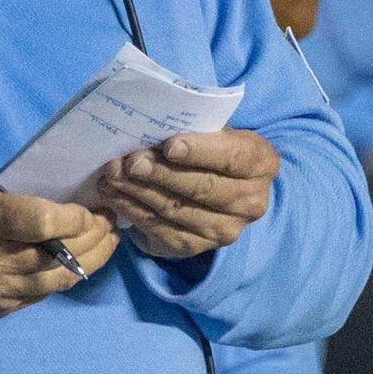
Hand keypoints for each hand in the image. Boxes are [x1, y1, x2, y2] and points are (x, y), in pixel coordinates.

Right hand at [0, 180, 118, 324]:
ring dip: (90, 261)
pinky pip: (41, 294)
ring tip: (107, 241)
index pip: (46, 221)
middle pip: (61, 254)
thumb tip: (48, 191)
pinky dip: (64, 276)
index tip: (92, 204)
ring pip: (59, 281)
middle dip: (94, 236)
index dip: (78, 215)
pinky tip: (77, 262)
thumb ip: (0, 195)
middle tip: (112, 218)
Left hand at [96, 130, 278, 259]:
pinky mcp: (198, 247)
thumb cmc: (208, 144)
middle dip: (160, 174)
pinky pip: (162, 232)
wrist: (216, 182)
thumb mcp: (211, 128)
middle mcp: (251, 201)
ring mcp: (225, 230)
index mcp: (261, 163)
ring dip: (139, 193)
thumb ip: (191, 127)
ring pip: (177, 211)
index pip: (232, 157)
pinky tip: (114, 197)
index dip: (199, 151)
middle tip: (129, 162)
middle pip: (202, 188)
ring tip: (111, 175)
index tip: (168, 145)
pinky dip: (134, 213)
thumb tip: (149, 125)